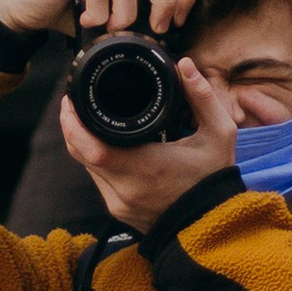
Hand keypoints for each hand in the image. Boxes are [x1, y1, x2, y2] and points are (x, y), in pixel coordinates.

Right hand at [0, 0, 197, 42]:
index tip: (178, 22)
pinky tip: (87, 22)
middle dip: (162, 4)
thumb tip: (171, 33)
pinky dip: (97, 15)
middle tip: (155, 29)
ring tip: (111, 28)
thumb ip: (140, 6)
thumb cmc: (73, 6)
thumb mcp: (114, 4)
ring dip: (124, 16)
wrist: (25, 4)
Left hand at [60, 49, 240, 230]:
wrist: (214, 226)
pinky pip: (98, 180)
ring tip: (88, 119)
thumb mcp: (220, 134)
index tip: (71, 100)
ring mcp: (119, 204)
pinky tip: (106, 145)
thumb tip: (184, 64)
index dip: (73, 124)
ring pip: (87, 167)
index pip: (91, 147)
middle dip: (73, 127)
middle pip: (81, 154)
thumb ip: (202, 97)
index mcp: (146, 167)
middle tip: (75, 102)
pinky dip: (97, 161)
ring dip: (84, 144)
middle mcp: (126, 189)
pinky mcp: (119, 212)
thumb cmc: (216, 180)